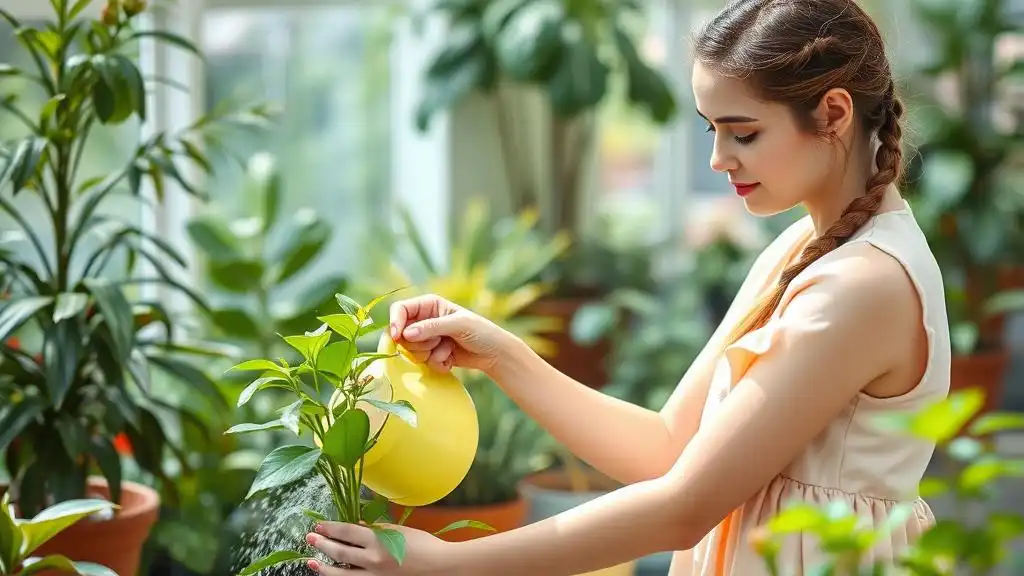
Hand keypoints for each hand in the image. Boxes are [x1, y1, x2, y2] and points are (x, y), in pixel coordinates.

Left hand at [305, 522, 450, 575]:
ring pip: (341, 573)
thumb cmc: (422, 544)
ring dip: (323, 567)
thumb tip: (355, 527)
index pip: (346, 532)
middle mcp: (372, 560)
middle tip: (310, 538)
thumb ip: (374, 529)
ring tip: (311, 562)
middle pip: (339, 552)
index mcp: (378, 541)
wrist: (439, 566)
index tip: (319, 525)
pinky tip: (334, 573)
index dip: (330, 528)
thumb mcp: (397, 531)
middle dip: (322, 544)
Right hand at [388, 294, 515, 375]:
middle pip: (402, 335)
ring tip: (449, 347)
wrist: (495, 353)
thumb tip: (406, 334)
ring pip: (412, 351)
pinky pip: (423, 363)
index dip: (395, 322)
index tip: (397, 336)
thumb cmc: (481, 332)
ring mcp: (427, 339)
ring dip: (430, 353)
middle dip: (420, 342)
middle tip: (440, 340)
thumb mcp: (458, 325)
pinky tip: (452, 358)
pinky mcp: (432, 355)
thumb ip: (431, 327)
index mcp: (429, 305)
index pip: (400, 310)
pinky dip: (438, 363)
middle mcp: (425, 321)